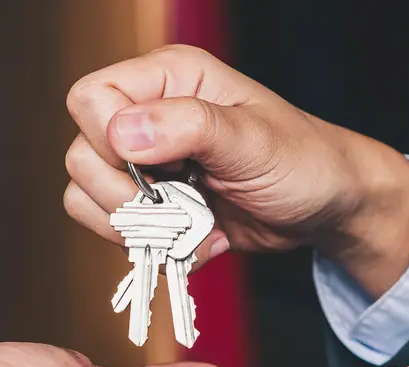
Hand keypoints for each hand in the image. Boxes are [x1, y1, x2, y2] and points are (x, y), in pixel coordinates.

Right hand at [64, 45, 408, 298]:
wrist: (326, 207)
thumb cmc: (305, 161)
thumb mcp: (256, 140)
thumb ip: (191, 126)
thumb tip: (123, 132)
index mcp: (168, 77)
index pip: (90, 99)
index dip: (109, 140)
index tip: (158, 169)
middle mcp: (147, 113)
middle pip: (82, 156)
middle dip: (127, 197)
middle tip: (183, 208)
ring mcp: (143, 162)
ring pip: (85, 197)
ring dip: (141, 228)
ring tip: (196, 228)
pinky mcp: (150, 204)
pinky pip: (112, 230)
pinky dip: (153, 246)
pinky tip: (200, 239)